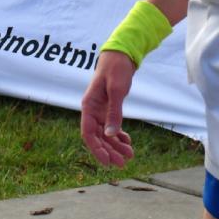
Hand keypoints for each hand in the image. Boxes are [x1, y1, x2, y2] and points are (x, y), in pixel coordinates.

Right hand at [80, 51, 136, 166]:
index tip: (107, 162)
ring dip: (115, 145)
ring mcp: (99, 110)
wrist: (120, 56)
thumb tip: (111, 135)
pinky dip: (119, 135)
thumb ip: (114, 113)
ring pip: (105, 134)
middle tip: (123, 163)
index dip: (96, 150)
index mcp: (88, 106)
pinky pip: (111, 127)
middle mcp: (92, 110)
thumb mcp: (116, 90)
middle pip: (97, 137)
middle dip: (109, 151)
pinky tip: (127, 141)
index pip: (88, 134)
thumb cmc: (116, 69)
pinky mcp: (108, 108)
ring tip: (130, 155)